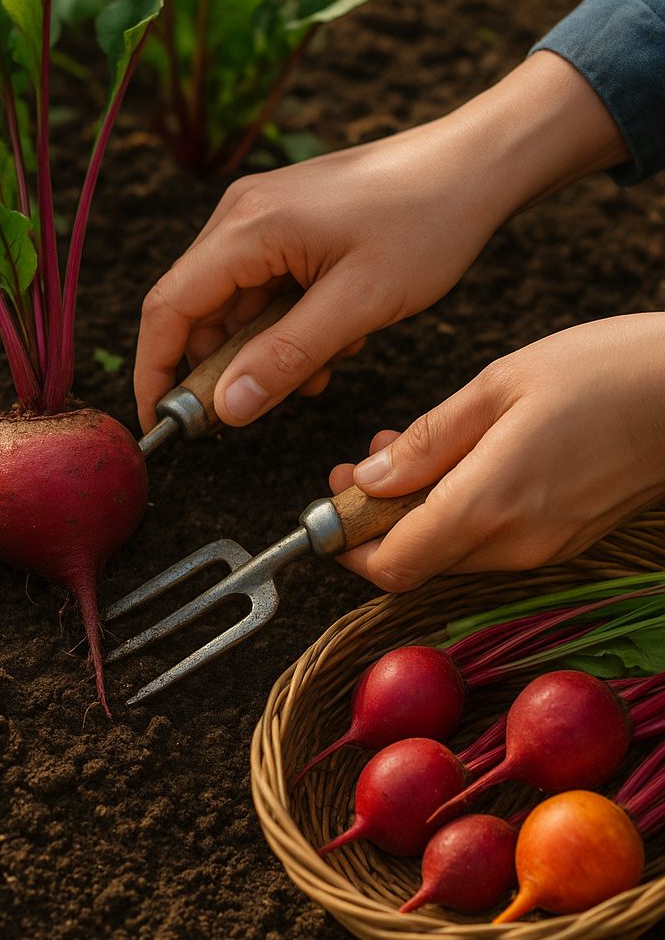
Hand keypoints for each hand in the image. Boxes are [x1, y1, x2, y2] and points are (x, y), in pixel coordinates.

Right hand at [134, 52, 629, 433]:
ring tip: (326, 362)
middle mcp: (239, 216)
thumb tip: (225, 408)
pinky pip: (264, 290)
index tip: (164, 422)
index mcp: (246, 227)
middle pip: (197, 310)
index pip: (168, 309)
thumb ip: (285, 358)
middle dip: (225, 365)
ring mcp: (261, 217)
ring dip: (267, 349)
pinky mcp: (286, 224)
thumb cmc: (426, 222)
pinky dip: (288, 325)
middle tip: (266, 402)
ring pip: (235, 307)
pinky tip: (335, 336)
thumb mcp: (358, 304)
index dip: (156, 370)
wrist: (477, 164)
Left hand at [328, 314, 664, 591]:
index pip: (392, 566)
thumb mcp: (498, 387)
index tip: (334, 505)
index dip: (349, 545)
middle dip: (377, 521)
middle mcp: (514, 544)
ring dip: (415, 512)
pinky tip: (457, 462)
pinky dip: (456, 511)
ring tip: (407, 450)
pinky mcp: (564, 541)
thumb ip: (428, 441)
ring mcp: (544, 549)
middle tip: (363, 466)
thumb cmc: (604, 373)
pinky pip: (488, 540)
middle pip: (416, 561)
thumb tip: (369, 479)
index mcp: (487, 506)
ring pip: (450, 551)